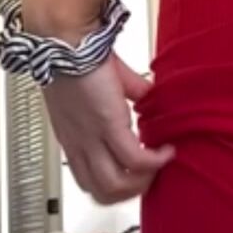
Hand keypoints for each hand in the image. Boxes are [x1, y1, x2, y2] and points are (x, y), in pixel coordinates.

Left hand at [42, 53, 175, 205]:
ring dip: (143, 182)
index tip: (135, 177)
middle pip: (101, 192)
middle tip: (150, 179)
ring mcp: (92, 139)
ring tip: (159, 167)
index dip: (114, 186)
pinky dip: (155, 161)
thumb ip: (127, 93)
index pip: (89, 180)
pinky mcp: (108, 127)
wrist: (66, 40)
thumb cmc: (75, 55)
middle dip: (131, 192)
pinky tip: (166, 151)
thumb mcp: (103, 84)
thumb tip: (150, 96)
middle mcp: (79, 144)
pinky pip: (136, 159)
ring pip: (116, 185)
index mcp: (74, 138)